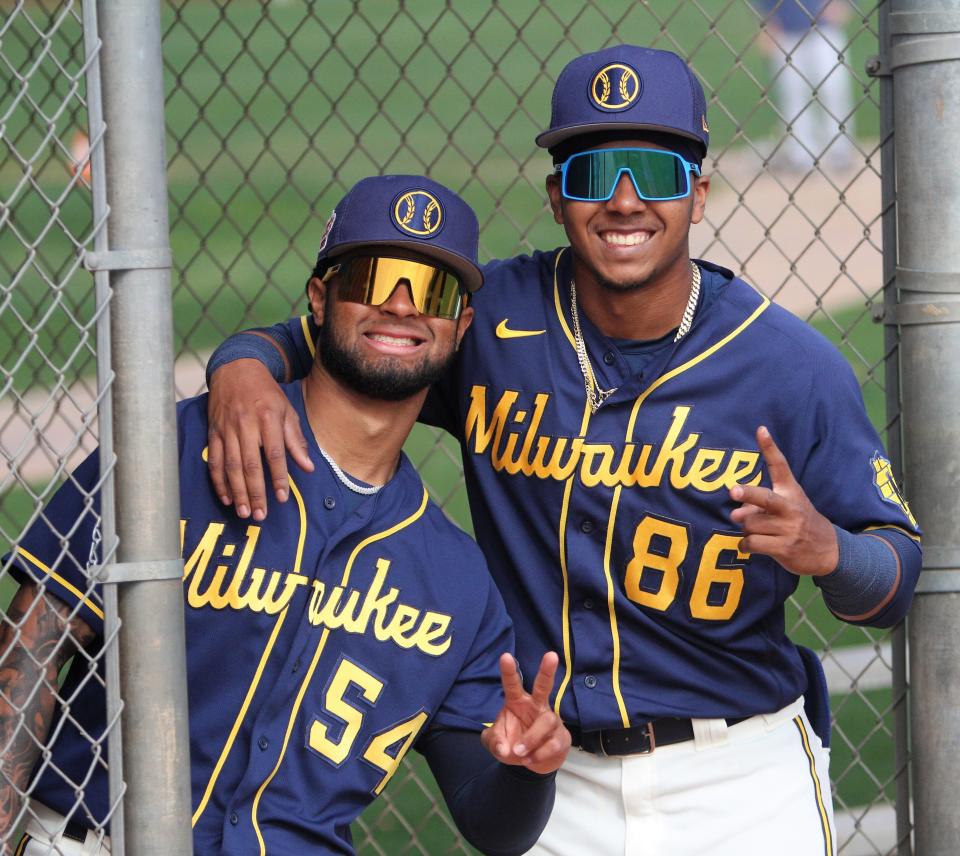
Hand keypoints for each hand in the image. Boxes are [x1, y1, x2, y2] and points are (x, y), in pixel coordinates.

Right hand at [207, 358, 312, 519]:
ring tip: (244, 512)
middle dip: (255, 492)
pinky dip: (218, 481)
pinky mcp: (213, 432)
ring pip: (230, 466)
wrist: (236, 369)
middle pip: (250, 464)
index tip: (282, 497)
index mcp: (268, 418)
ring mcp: (226, 429)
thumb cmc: (267, 394)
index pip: (274, 453)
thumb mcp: (287, 411)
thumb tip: (308, 467)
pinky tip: (226, 497)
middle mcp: (246, 424)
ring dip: (237, 492)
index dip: (278, 477)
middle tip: (260, 515)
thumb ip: (296, 440)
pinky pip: (214, 460)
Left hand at [481, 652, 570, 774]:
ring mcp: (551, 720)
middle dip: (547, 671)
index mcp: (517, 702)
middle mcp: (536, 707)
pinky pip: (553, 743)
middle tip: (551, 655)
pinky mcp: (561, 737)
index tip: (505, 656)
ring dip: (531, 738)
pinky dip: (539, 754)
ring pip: (547, 721)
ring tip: (519, 752)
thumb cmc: (512, 743)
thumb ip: (494, 743)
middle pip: (544, 686)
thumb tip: (504, 748)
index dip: (509, 671)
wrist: (532, 762)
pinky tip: (529, 760)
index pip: (513, 684)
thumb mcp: (496, 744)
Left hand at [729, 426, 837, 575]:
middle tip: (733, 491)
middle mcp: (790, 508)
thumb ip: (758, 505)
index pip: (780, 466)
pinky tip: (751, 544)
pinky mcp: (784, 548)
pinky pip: (752, 543)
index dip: (770, 448)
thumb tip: (735, 513)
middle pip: (765, 498)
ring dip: (745, 528)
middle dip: (748, 494)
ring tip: (756, 531)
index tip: (761, 430)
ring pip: (750, 524)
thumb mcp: (786, 506)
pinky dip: (745, 545)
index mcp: (790, 492)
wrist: (828, 550)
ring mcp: (789, 529)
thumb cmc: (799, 522)